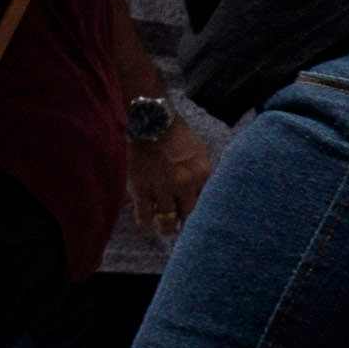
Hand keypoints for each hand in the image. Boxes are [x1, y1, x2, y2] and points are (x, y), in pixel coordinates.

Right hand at [123, 113, 216, 232]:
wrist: (152, 121)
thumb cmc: (177, 135)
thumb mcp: (200, 152)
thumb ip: (203, 175)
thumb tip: (206, 196)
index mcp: (202, 174)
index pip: (207, 204)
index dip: (202, 214)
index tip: (200, 221)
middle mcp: (184, 183)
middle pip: (188, 215)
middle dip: (184, 221)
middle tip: (180, 224)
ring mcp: (162, 188)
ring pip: (166, 221)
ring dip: (165, 226)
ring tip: (164, 226)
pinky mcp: (141, 189)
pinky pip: (144, 216)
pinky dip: (146, 220)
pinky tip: (147, 219)